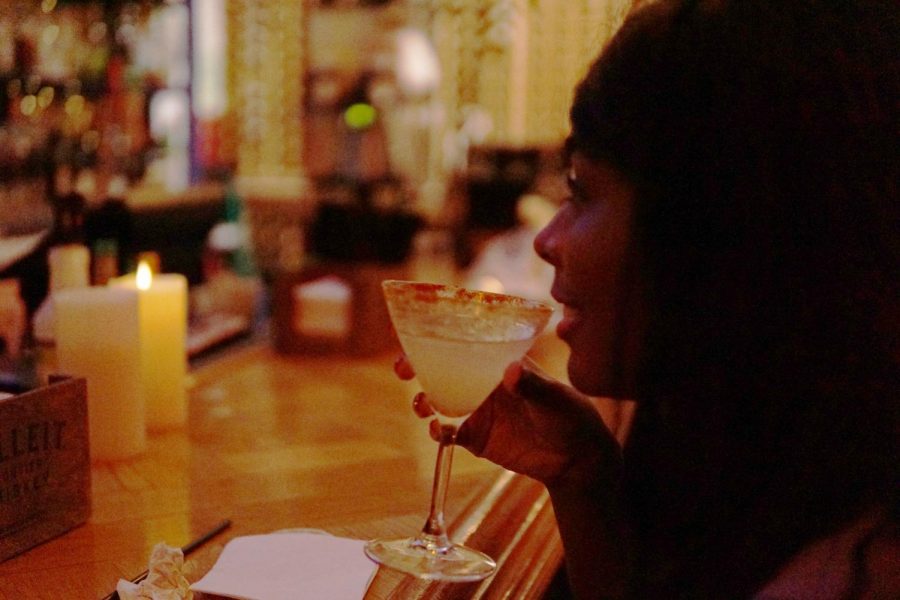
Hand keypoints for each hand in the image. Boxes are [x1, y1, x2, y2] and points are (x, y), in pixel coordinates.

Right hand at [394, 355, 621, 487]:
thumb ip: (531, 385)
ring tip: (421, 406)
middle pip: (440, 368)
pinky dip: (437, 431)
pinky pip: (447, 432)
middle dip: (415, 365)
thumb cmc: (570, 415)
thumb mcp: (554, 397)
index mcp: (499, 361)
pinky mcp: (475, 437)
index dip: (436, 335)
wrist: (574, 458)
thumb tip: (511, 371)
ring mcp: (476, 409)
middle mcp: (482, 382)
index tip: (412, 329)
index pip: (464, 341)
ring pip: (437, 399)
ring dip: (422, 399)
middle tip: (402, 369)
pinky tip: (438, 432)